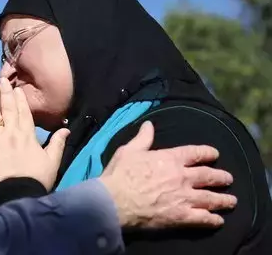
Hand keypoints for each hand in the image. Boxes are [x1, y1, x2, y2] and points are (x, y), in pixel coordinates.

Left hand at [0, 78, 69, 201]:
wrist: (16, 197)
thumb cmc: (35, 181)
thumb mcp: (52, 163)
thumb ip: (57, 144)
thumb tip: (66, 129)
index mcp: (28, 135)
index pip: (23, 111)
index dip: (19, 99)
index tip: (16, 88)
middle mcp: (11, 132)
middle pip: (7, 108)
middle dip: (4, 93)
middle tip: (0, 80)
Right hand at [99, 121, 236, 229]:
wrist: (115, 202)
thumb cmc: (120, 175)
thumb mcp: (128, 151)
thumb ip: (142, 138)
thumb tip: (148, 124)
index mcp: (170, 159)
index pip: (195, 153)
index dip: (207, 153)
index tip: (214, 154)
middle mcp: (182, 177)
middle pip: (208, 176)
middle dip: (221, 177)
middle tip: (228, 179)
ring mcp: (184, 198)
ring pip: (211, 198)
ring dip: (223, 199)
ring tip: (231, 201)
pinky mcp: (182, 217)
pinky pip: (204, 218)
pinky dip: (213, 219)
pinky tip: (218, 220)